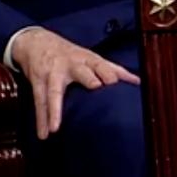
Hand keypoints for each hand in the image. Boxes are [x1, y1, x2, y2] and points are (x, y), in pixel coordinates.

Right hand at [12, 29, 139, 139]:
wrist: (37, 42)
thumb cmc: (72, 54)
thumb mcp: (93, 59)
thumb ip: (115, 70)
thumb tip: (139, 82)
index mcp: (88, 60)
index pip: (101, 65)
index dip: (108, 73)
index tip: (115, 83)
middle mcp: (71, 65)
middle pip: (80, 72)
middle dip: (87, 78)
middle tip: (94, 87)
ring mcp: (53, 74)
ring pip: (53, 92)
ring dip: (54, 110)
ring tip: (55, 129)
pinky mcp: (38, 82)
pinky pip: (40, 102)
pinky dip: (41, 119)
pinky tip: (43, 134)